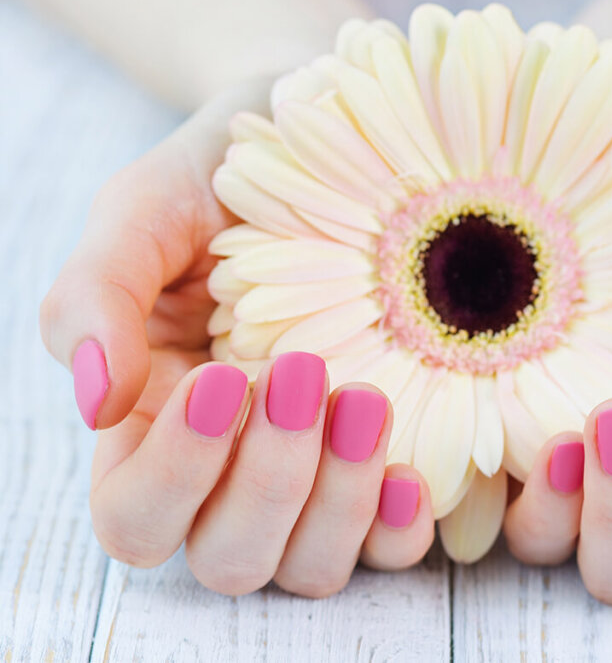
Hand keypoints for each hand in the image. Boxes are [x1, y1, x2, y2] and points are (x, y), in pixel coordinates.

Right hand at [39, 83, 434, 595]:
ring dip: (337, 503)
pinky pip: (389, 549)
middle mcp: (229, 474)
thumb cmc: (220, 182)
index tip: (223, 377)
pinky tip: (414, 473)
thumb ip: (97, 297)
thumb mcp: (143, 214)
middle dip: (268, 480)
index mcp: (152, 430)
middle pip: (229, 556)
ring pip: (308, 566)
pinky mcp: (382, 470)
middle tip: (305, 372)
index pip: (137, 515)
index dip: (176, 472)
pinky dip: (398, 529)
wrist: (321, 144)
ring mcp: (312, 481)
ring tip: (366, 402)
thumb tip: (97, 400)